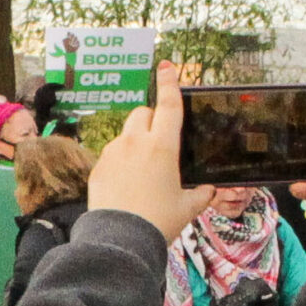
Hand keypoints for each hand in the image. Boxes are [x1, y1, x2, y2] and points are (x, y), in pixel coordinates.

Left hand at [87, 64, 209, 239]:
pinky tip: (127, 183)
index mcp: (162, 146)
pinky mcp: (97, 168)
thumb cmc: (158, 221)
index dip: (169, 84)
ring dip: (135, 141)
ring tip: (144, 170)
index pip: (168, 106)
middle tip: (160, 140)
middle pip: (141, 114)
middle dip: (151, 119)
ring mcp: (112, 154)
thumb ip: (201, 194)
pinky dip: (121, 161)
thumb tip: (208, 191)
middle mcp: (135, 143)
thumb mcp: (188, 206)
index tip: (167, 67)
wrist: (120, 238)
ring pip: (125, 134)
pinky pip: (112, 155)